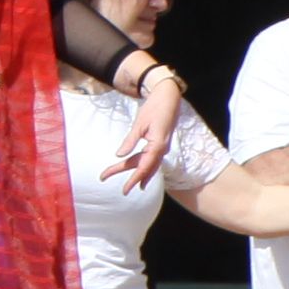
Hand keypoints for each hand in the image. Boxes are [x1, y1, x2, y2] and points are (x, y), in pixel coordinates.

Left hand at [109, 67, 185, 193]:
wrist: (169, 96)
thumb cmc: (154, 107)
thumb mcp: (139, 123)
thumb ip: (130, 140)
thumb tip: (119, 155)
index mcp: (157, 144)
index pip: (144, 166)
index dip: (134, 179)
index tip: (125, 189)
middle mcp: (162, 149)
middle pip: (146, 168)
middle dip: (133, 178)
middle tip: (123, 191)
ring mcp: (163, 147)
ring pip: (150, 165)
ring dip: (141, 175)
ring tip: (131, 186)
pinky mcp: (161, 143)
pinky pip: (153, 159)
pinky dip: (146, 167)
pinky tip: (141, 171)